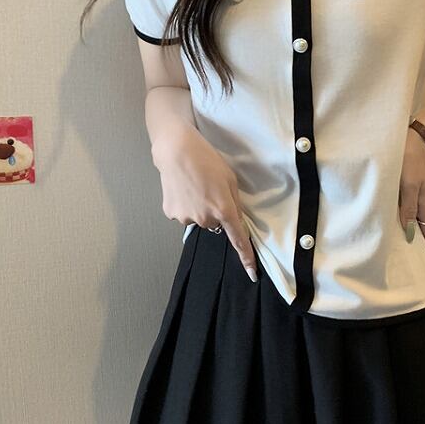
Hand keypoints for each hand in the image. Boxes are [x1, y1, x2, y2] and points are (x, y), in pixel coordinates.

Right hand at [152, 128, 258, 281]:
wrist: (176, 150)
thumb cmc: (206, 160)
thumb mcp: (230, 180)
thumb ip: (234, 203)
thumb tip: (235, 220)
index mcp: (224, 209)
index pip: (238, 239)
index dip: (246, 257)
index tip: (252, 273)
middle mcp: (205, 218)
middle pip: (216, 224)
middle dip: (215, 212)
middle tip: (209, 190)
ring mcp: (186, 217)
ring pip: (199, 220)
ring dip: (199, 208)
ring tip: (195, 186)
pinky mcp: (172, 213)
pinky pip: (185, 215)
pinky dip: (186, 205)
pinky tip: (184, 189)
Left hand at [399, 126, 424, 271]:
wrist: (411, 140)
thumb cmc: (409, 161)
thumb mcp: (409, 185)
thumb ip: (408, 207)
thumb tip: (410, 233)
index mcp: (422, 206)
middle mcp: (419, 205)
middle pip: (424, 233)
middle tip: (423, 269)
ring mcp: (412, 198)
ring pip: (415, 224)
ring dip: (415, 239)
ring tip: (410, 256)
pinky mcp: (404, 192)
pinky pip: (406, 213)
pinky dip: (405, 225)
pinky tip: (397, 229)